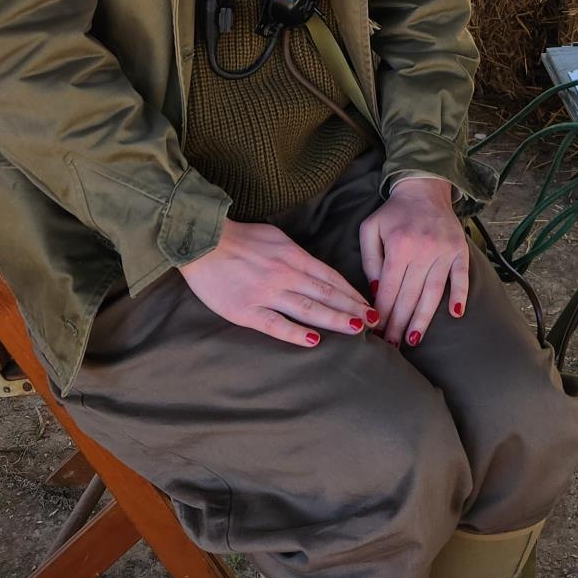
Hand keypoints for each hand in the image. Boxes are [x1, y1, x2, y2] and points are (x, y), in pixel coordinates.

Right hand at [179, 220, 375, 347]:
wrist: (201, 241)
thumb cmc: (238, 237)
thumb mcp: (274, 236)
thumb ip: (295, 254)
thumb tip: (315, 268)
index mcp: (292, 255)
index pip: (330, 277)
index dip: (352, 292)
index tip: (369, 303)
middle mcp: (285, 274)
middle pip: (326, 293)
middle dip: (353, 307)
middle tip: (376, 320)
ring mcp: (267, 293)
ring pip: (308, 309)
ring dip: (335, 319)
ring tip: (357, 329)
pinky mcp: (247, 310)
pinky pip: (276, 324)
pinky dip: (296, 333)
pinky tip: (315, 340)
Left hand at [360, 176, 467, 347]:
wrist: (424, 189)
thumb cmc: (393, 213)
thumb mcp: (370, 230)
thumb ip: (369, 260)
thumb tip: (377, 291)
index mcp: (399, 246)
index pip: (390, 288)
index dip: (383, 313)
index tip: (376, 332)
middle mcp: (423, 250)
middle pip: (410, 296)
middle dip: (399, 323)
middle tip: (392, 346)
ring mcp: (444, 250)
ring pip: (433, 292)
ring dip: (423, 318)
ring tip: (413, 339)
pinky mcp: (459, 250)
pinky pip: (461, 276)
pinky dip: (459, 295)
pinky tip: (455, 314)